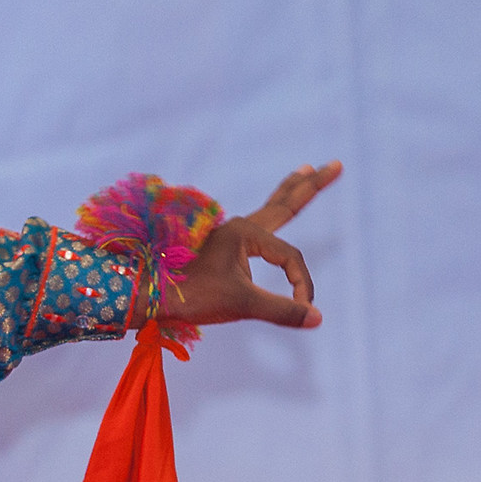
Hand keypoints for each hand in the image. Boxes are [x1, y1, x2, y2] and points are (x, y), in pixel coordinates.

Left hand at [161, 161, 342, 329]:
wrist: (144, 293)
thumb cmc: (190, 294)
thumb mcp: (240, 303)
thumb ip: (281, 310)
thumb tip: (317, 317)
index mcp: (245, 232)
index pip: (290, 259)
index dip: (301, 286)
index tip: (301, 309)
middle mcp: (238, 227)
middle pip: (283, 202)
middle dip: (309, 185)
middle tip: (335, 164)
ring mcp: (227, 236)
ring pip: (268, 210)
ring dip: (286, 192)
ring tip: (302, 171)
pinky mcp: (220, 249)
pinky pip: (255, 228)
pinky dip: (269, 216)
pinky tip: (270, 216)